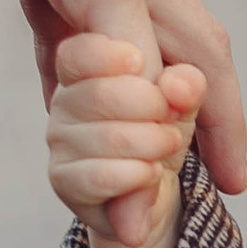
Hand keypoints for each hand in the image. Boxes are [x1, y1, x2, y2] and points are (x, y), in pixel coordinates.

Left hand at [0, 0, 245, 207]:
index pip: (145, 81)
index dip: (141, 159)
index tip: (133, 231)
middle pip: (199, 55)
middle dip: (218, 124)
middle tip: (231, 192)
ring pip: (172, 41)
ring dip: (186, 102)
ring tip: (196, 165)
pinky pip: (120, 32)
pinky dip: (129, 80)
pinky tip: (109, 121)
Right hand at [46, 32, 206, 247]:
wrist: (154, 193)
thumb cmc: (161, 133)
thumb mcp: (183, 103)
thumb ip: (186, 86)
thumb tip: (177, 87)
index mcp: (86, 70)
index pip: (77, 54)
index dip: (106, 56)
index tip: (139, 61)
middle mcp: (65, 101)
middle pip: (100, 95)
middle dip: (153, 108)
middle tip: (172, 119)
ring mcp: (60, 141)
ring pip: (108, 137)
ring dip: (153, 145)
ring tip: (168, 146)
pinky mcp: (63, 180)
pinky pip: (100, 176)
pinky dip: (137, 175)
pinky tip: (151, 172)